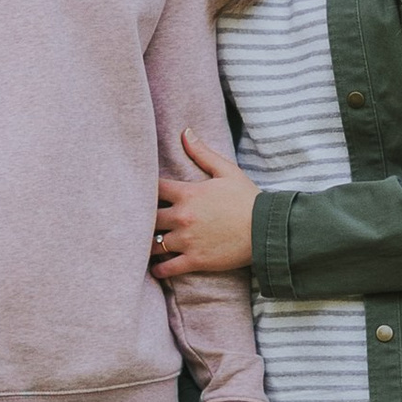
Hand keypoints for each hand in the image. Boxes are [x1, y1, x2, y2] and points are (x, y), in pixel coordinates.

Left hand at [152, 128, 258, 279]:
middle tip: (135, 222)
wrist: (267, 229)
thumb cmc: (247, 199)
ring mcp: (187, 240)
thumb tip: (185, 132)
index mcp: (188, 193)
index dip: (144, 190)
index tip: (139, 193)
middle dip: (140, 219)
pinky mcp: (195, 260)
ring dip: (146, 245)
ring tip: (142, 245)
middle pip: (147, 217)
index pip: (153, 188)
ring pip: (153, 244)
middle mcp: (183, 216)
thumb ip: (202, 153)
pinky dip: (159, 269)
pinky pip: (167, 268)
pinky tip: (156, 268)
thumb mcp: (227, 171)